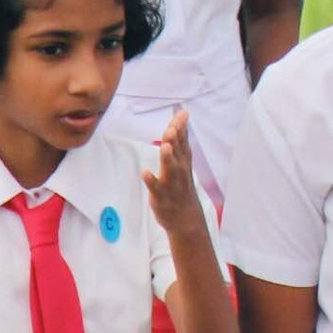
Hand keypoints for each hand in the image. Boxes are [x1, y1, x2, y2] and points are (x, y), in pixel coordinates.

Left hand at [142, 111, 204, 235]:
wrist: (187, 219)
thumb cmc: (182, 186)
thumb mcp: (183, 162)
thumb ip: (180, 140)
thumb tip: (180, 118)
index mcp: (183, 162)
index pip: (183, 142)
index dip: (182, 128)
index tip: (182, 113)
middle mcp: (179, 171)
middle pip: (177, 154)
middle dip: (175, 141)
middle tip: (172, 128)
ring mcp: (171, 184)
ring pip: (170, 170)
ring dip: (167, 158)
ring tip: (165, 146)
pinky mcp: (161, 197)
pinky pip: (156, 189)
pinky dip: (151, 181)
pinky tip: (145, 173)